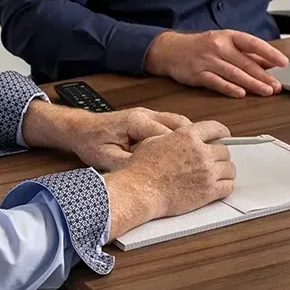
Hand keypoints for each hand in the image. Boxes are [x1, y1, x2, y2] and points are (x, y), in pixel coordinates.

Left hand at [22, 101, 190, 169]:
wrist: (80, 129)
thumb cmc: (91, 141)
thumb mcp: (105, 157)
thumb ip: (126, 164)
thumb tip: (145, 175)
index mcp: (135, 121)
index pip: (165, 134)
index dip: (180, 149)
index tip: (192, 162)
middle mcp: (145, 114)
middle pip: (179, 124)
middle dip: (196, 139)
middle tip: (210, 154)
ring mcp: (148, 115)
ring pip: (179, 122)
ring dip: (193, 136)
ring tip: (205, 152)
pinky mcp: (148, 120)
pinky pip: (173, 125)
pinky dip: (184, 135)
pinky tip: (190, 148)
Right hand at [103, 120, 235, 237]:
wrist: (140, 191)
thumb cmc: (141, 169)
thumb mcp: (154, 141)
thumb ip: (173, 137)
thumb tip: (177, 137)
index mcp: (188, 136)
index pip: (216, 128)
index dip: (222, 133)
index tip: (224, 137)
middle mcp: (201, 152)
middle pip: (225, 150)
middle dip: (220, 155)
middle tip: (216, 160)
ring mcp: (207, 172)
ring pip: (230, 169)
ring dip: (225, 171)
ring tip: (218, 175)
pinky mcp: (208, 192)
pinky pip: (228, 187)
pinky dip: (225, 187)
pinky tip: (219, 187)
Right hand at [144, 29, 288, 97]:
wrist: (170, 50)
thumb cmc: (201, 47)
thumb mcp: (224, 43)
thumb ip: (246, 54)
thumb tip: (269, 62)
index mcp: (228, 36)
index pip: (253, 43)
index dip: (269, 53)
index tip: (283, 62)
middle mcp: (218, 46)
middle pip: (245, 62)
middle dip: (263, 75)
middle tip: (277, 86)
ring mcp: (207, 60)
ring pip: (233, 73)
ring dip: (252, 84)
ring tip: (266, 91)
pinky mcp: (198, 74)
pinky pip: (216, 82)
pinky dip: (229, 88)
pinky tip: (241, 94)